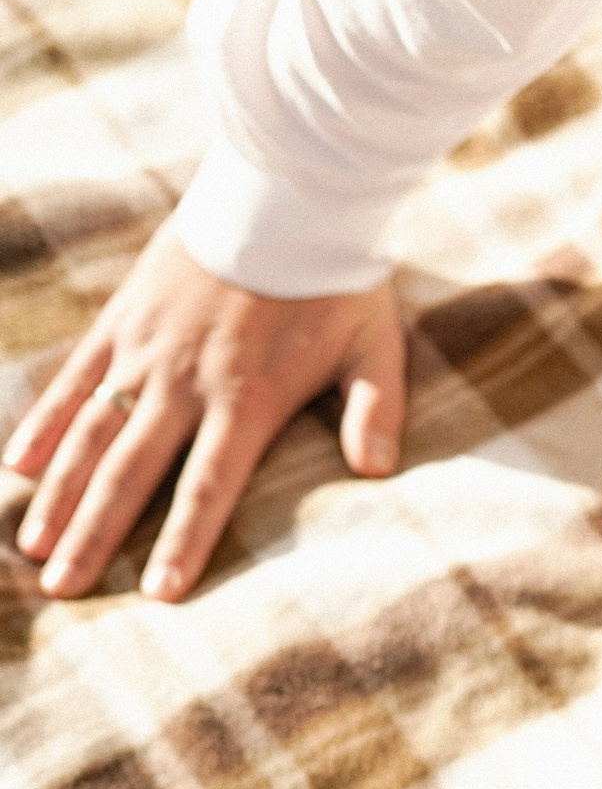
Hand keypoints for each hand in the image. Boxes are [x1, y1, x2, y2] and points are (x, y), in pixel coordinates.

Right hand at [6, 219, 404, 600]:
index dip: (182, 542)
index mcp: (247, 398)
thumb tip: (379, 472)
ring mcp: (145, 350)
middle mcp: (185, 381)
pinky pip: (75, 379)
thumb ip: (375, 411)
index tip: (157, 593)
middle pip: (131, 473)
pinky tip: (20, 467)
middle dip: (96, 535)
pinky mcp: (123, 320)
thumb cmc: (337, 282)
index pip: (207, 487)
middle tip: (64, 587)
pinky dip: (46, 423)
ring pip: (91, 434)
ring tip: (33, 547)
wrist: (285, 195)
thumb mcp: (375, 349)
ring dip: (60, 493)